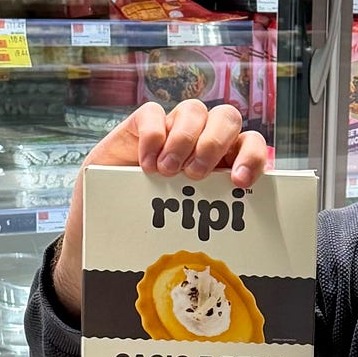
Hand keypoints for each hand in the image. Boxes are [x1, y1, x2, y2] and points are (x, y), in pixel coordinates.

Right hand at [51, 101, 269, 320]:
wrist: (105, 220)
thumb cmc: (154, 221)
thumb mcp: (187, 222)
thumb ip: (211, 220)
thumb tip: (236, 246)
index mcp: (224, 161)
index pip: (251, 144)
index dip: (252, 157)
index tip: (239, 181)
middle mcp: (203, 139)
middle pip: (227, 118)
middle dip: (214, 144)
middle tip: (195, 175)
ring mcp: (173, 128)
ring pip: (194, 111)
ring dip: (184, 140)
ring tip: (167, 171)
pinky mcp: (141, 124)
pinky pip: (153, 113)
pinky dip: (152, 136)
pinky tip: (146, 164)